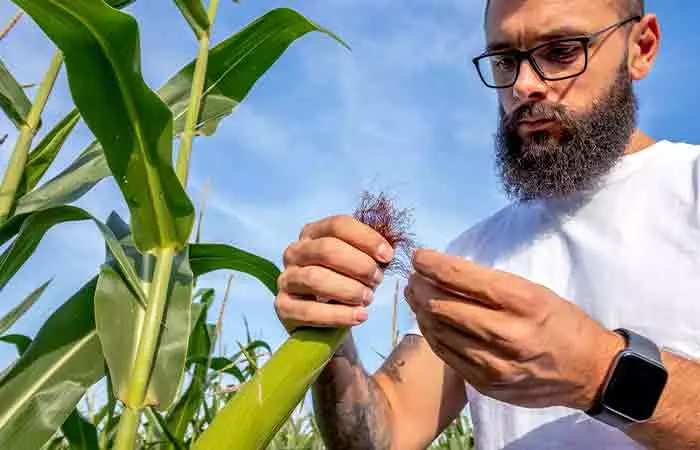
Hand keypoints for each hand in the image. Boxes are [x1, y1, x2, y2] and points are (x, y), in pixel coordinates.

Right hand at [275, 215, 393, 332]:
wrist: (328, 320)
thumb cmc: (346, 283)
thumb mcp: (357, 263)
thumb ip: (368, 253)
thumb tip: (385, 252)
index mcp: (312, 233)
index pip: (338, 225)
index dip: (366, 238)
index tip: (387, 256)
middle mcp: (294, 252)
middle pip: (326, 249)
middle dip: (359, 265)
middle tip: (377, 280)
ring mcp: (286, 279)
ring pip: (316, 279)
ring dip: (349, 289)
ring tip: (368, 298)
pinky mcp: (283, 307)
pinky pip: (310, 311)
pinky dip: (339, 315)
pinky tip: (359, 316)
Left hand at [405, 248, 624, 410]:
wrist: (589, 371)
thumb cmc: (560, 322)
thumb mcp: (534, 291)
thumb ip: (491, 284)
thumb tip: (446, 271)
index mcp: (522, 301)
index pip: (463, 278)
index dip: (433, 265)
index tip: (418, 256)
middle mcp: (508, 332)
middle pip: (444, 305)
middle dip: (420, 287)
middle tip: (413, 277)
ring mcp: (495, 363)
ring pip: (440, 331)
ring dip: (421, 310)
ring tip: (415, 296)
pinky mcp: (488, 384)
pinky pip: (447, 355)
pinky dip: (433, 335)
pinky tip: (429, 322)